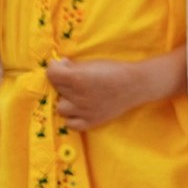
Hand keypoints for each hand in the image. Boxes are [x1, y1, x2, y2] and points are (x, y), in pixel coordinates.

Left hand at [46, 56, 163, 131]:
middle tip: (74, 77)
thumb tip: (60, 66)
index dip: (55, 67)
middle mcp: (78, 97)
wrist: (135, 85)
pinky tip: (79, 109)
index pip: (52, 73)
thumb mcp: (93, 63)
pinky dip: (72, 117)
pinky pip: (71, 124)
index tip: (61, 65)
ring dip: (66, 100)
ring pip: (60, 107)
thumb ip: (74, 65)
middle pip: (57, 88)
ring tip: (75, 95)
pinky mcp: (91, 122)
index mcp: (77, 79)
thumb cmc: (115, 70)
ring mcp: (83, 112)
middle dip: (62, 80)